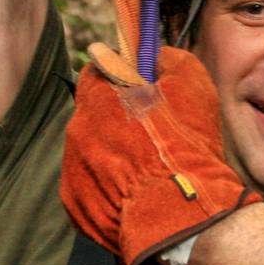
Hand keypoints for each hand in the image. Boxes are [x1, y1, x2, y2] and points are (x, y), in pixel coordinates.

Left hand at [59, 0, 259, 264]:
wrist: (180, 210)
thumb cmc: (187, 144)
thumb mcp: (191, 82)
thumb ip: (166, 58)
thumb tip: (154, 54)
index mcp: (99, 95)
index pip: (96, 71)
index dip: (116, 76)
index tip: (133, 84)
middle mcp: (77, 128)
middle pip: (91, 113)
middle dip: (114, 118)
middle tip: (147, 132)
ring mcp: (72, 168)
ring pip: (90, 150)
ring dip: (111, 154)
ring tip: (146, 169)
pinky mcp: (75, 203)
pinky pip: (90, 186)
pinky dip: (108, 187)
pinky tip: (137, 192)